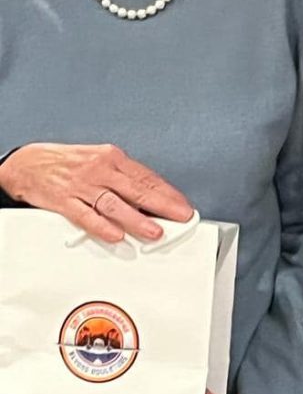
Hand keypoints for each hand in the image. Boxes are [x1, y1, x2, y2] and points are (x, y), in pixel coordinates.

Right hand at [0, 142, 192, 241]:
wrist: (29, 163)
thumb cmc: (69, 162)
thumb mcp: (100, 160)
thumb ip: (123, 178)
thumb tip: (150, 197)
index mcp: (112, 158)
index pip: (146, 177)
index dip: (167, 192)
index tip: (182, 205)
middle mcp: (100, 170)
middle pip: (136, 189)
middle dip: (162, 205)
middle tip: (180, 217)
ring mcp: (83, 186)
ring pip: (114, 204)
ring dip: (137, 219)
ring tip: (155, 231)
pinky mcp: (65, 201)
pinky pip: (86, 216)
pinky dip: (101, 227)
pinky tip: (115, 235)